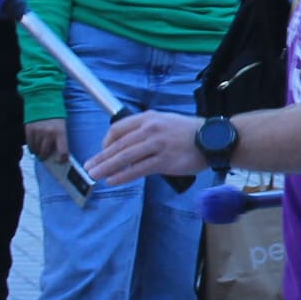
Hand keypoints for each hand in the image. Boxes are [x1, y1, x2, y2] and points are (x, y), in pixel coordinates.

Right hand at [26, 118, 68, 162]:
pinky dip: (32, 148)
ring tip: (40, 152)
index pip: (62, 152)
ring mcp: (37, 132)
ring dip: (38, 153)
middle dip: (46, 157)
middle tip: (46, 157)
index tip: (60, 161)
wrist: (43, 99)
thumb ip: (60, 138)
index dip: (62, 159)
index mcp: (60, 132)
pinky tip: (34, 147)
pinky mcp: (28, 130)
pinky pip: (29, 145)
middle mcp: (49, 133)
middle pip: (46, 153)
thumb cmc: (55, 114)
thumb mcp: (62, 125)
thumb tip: (56, 154)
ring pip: (37, 150)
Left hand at [85, 110, 205, 185]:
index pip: (118, 129)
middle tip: (88, 167)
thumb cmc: (188, 132)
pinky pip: (138, 169)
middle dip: (100, 158)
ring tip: (95, 175)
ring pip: (125, 158)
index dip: (106, 142)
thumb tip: (126, 148)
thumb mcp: (165, 122)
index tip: (101, 152)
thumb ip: (145, 132)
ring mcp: (157, 145)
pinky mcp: (164, 161)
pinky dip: (123, 176)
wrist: (212, 139)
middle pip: (118, 145)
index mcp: (149, 118)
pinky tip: (113, 180)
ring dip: (107, 167)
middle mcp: (151, 129)